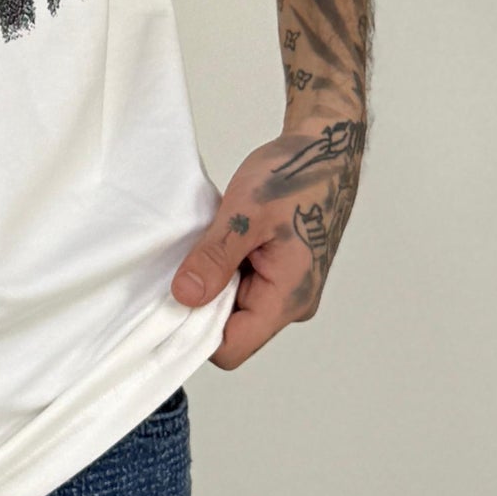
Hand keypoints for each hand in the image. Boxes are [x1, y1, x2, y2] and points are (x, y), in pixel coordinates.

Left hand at [170, 117, 366, 370]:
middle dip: (201, 302)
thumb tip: (184, 296)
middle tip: (182, 262)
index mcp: (288, 298)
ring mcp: (286, 288)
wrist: (325, 148)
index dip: (195, 331)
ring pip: (233, 306)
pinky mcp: (279, 271)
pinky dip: (223, 267)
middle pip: (230, 330)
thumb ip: (216, 258)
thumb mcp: (246, 213)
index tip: (170, 299)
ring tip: (204, 244)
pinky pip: (241, 285)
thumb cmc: (296, 175)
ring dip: (212, 281)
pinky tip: (216, 240)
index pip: (231, 347)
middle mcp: (290, 302)